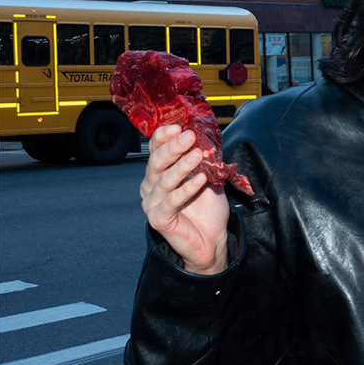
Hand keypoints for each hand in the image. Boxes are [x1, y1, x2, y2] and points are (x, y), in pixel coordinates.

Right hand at [140, 125, 230, 274]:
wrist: (212, 238)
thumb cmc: (207, 207)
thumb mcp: (208, 175)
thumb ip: (204, 158)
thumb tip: (207, 135)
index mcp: (160, 172)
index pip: (156, 149)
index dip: (164, 137)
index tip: (178, 126)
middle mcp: (152, 185)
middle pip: (156, 162)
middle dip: (173, 147)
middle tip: (189, 136)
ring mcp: (153, 202)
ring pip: (164, 180)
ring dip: (181, 166)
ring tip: (197, 155)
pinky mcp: (159, 219)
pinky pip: (171, 201)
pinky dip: (186, 189)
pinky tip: (200, 179)